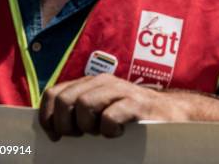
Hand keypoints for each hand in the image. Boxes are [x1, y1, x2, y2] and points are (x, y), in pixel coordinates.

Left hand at [39, 74, 189, 139]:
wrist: (171, 114)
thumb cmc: (132, 117)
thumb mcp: (101, 109)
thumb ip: (79, 110)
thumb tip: (49, 127)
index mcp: (91, 83)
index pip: (53, 93)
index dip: (47, 117)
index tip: (55, 136)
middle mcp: (104, 82)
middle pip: (64, 100)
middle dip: (65, 124)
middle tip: (79, 136)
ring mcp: (121, 91)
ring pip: (84, 104)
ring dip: (87, 126)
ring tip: (100, 132)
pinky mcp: (136, 104)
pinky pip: (109, 116)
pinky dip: (108, 130)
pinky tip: (117, 133)